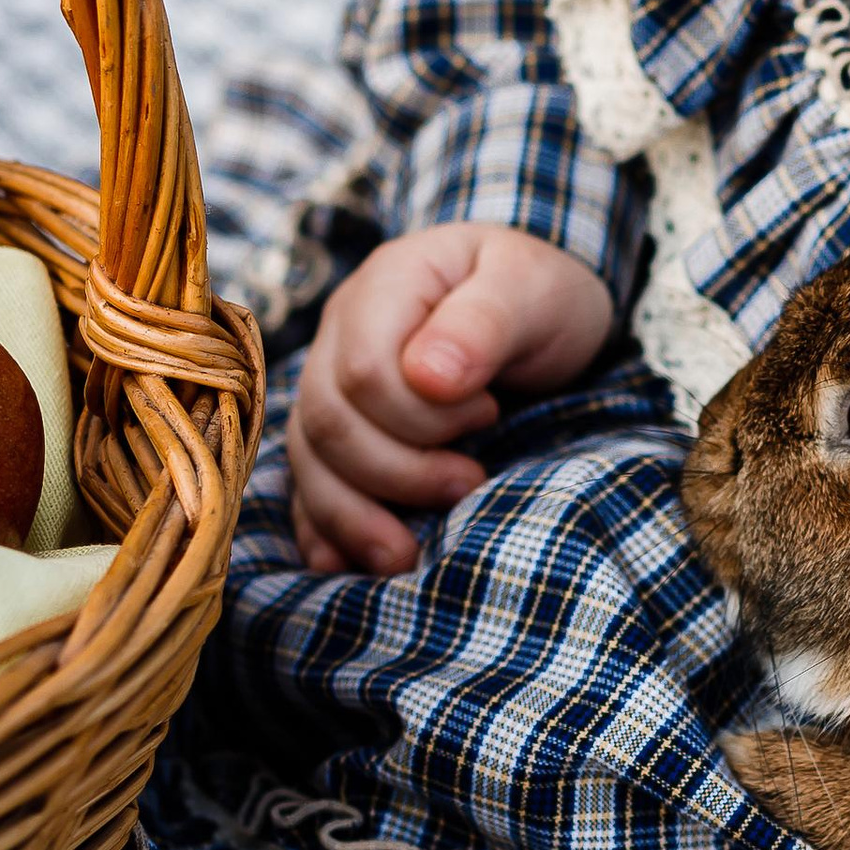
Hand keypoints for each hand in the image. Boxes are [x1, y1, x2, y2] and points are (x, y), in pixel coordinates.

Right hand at [288, 224, 613, 577]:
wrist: (539, 307)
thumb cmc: (541, 294)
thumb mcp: (533, 289)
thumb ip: (485, 322)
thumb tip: (429, 378)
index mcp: (387, 284)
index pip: (364, 371)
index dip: (421, 416)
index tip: (490, 413)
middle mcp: (343, 330)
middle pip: (329, 420)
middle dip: (397, 471)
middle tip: (470, 480)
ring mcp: (332, 379)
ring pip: (309, 458)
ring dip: (355, 515)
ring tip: (408, 554)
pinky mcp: (340, 428)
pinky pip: (308, 482)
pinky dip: (324, 527)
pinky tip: (343, 565)